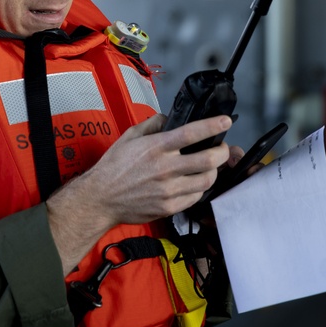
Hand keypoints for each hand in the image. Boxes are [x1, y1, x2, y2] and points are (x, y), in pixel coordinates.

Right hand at [46, 113, 230, 273]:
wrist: (100, 199)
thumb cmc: (114, 167)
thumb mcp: (129, 137)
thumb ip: (152, 124)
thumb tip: (169, 118)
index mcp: (156, 147)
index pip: (191, 134)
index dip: (213, 126)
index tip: (225, 121)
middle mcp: (165, 168)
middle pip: (208, 160)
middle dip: (222, 152)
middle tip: (221, 148)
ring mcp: (168, 190)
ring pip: (206, 181)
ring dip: (214, 172)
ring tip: (210, 167)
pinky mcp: (169, 207)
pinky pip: (196, 197)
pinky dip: (200, 188)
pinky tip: (195, 183)